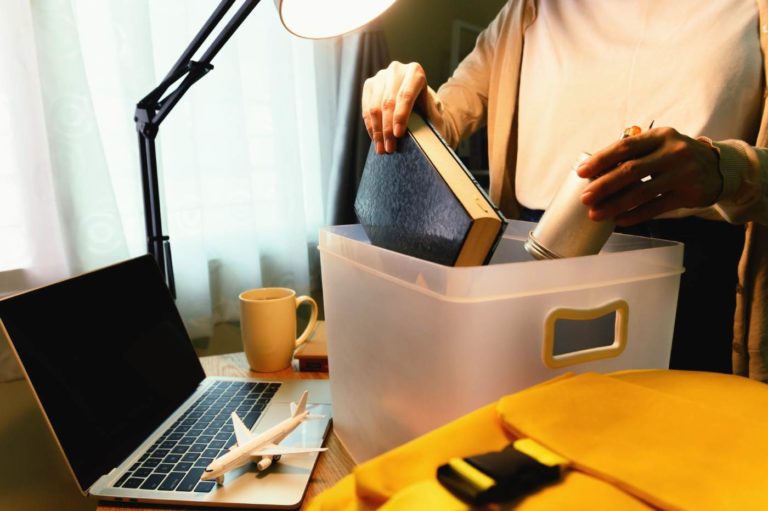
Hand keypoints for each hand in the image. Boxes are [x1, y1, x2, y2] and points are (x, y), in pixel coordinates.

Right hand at [362, 61, 427, 154]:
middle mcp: (396, 70)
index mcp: (415, 72)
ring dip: (377, 132)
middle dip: (387, 129)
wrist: (419, 104)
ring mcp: (380, 76)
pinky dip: (371, 128)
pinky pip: (366, 110)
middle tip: (390, 149)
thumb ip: (430, 123)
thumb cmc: (428, 113)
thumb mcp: (433, 116)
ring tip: (382, 149)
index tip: (398, 135)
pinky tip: (376, 141)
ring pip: (374, 108)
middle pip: (388, 102)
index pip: (405, 95)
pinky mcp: (369, 86)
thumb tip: (423, 141)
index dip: (401, 116)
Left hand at [577, 127, 722, 225]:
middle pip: (631, 170)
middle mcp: (673, 151)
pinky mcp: (690, 194)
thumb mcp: (659, 145)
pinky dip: (635, 215)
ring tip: (596, 214)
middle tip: (585, 197)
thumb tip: (594, 172)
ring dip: (615, 205)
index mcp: (659, 136)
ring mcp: (683, 173)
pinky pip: (656, 207)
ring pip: (642, 192)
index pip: (625, 147)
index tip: (581, 172)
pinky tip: (618, 220)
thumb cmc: (675, 157)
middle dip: (603, 185)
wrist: (718, 168)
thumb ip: (633, 154)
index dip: (601, 160)